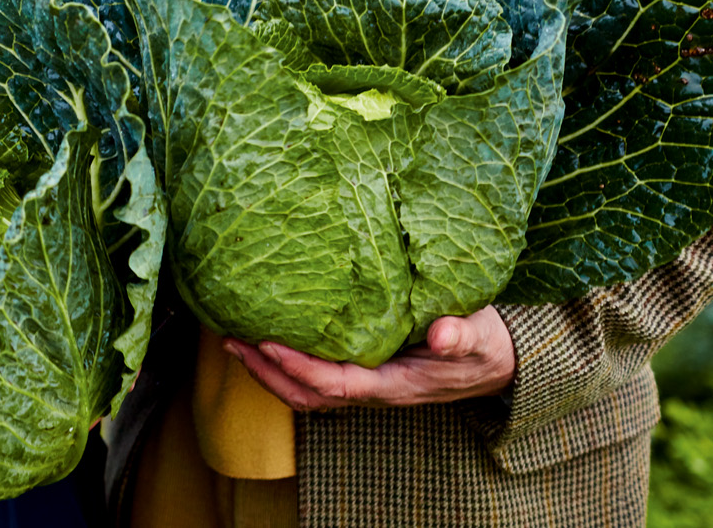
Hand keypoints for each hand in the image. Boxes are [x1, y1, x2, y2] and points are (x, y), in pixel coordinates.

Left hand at [225, 305, 516, 410]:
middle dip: (267, 372)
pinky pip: (315, 374)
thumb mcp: (479, 338)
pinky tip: (265, 334)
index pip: (336, 384)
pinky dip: (285, 361)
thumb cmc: (485, 345)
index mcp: (395, 383)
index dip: (299, 368)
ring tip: (234, 340)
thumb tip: (442, 334)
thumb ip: (461, 337)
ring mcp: (365, 383)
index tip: (266, 342)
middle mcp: (373, 389)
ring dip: (268, 369)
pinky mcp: (362, 369)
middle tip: (231, 340)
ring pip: (306, 389)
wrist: (496, 361)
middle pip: (308, 394)